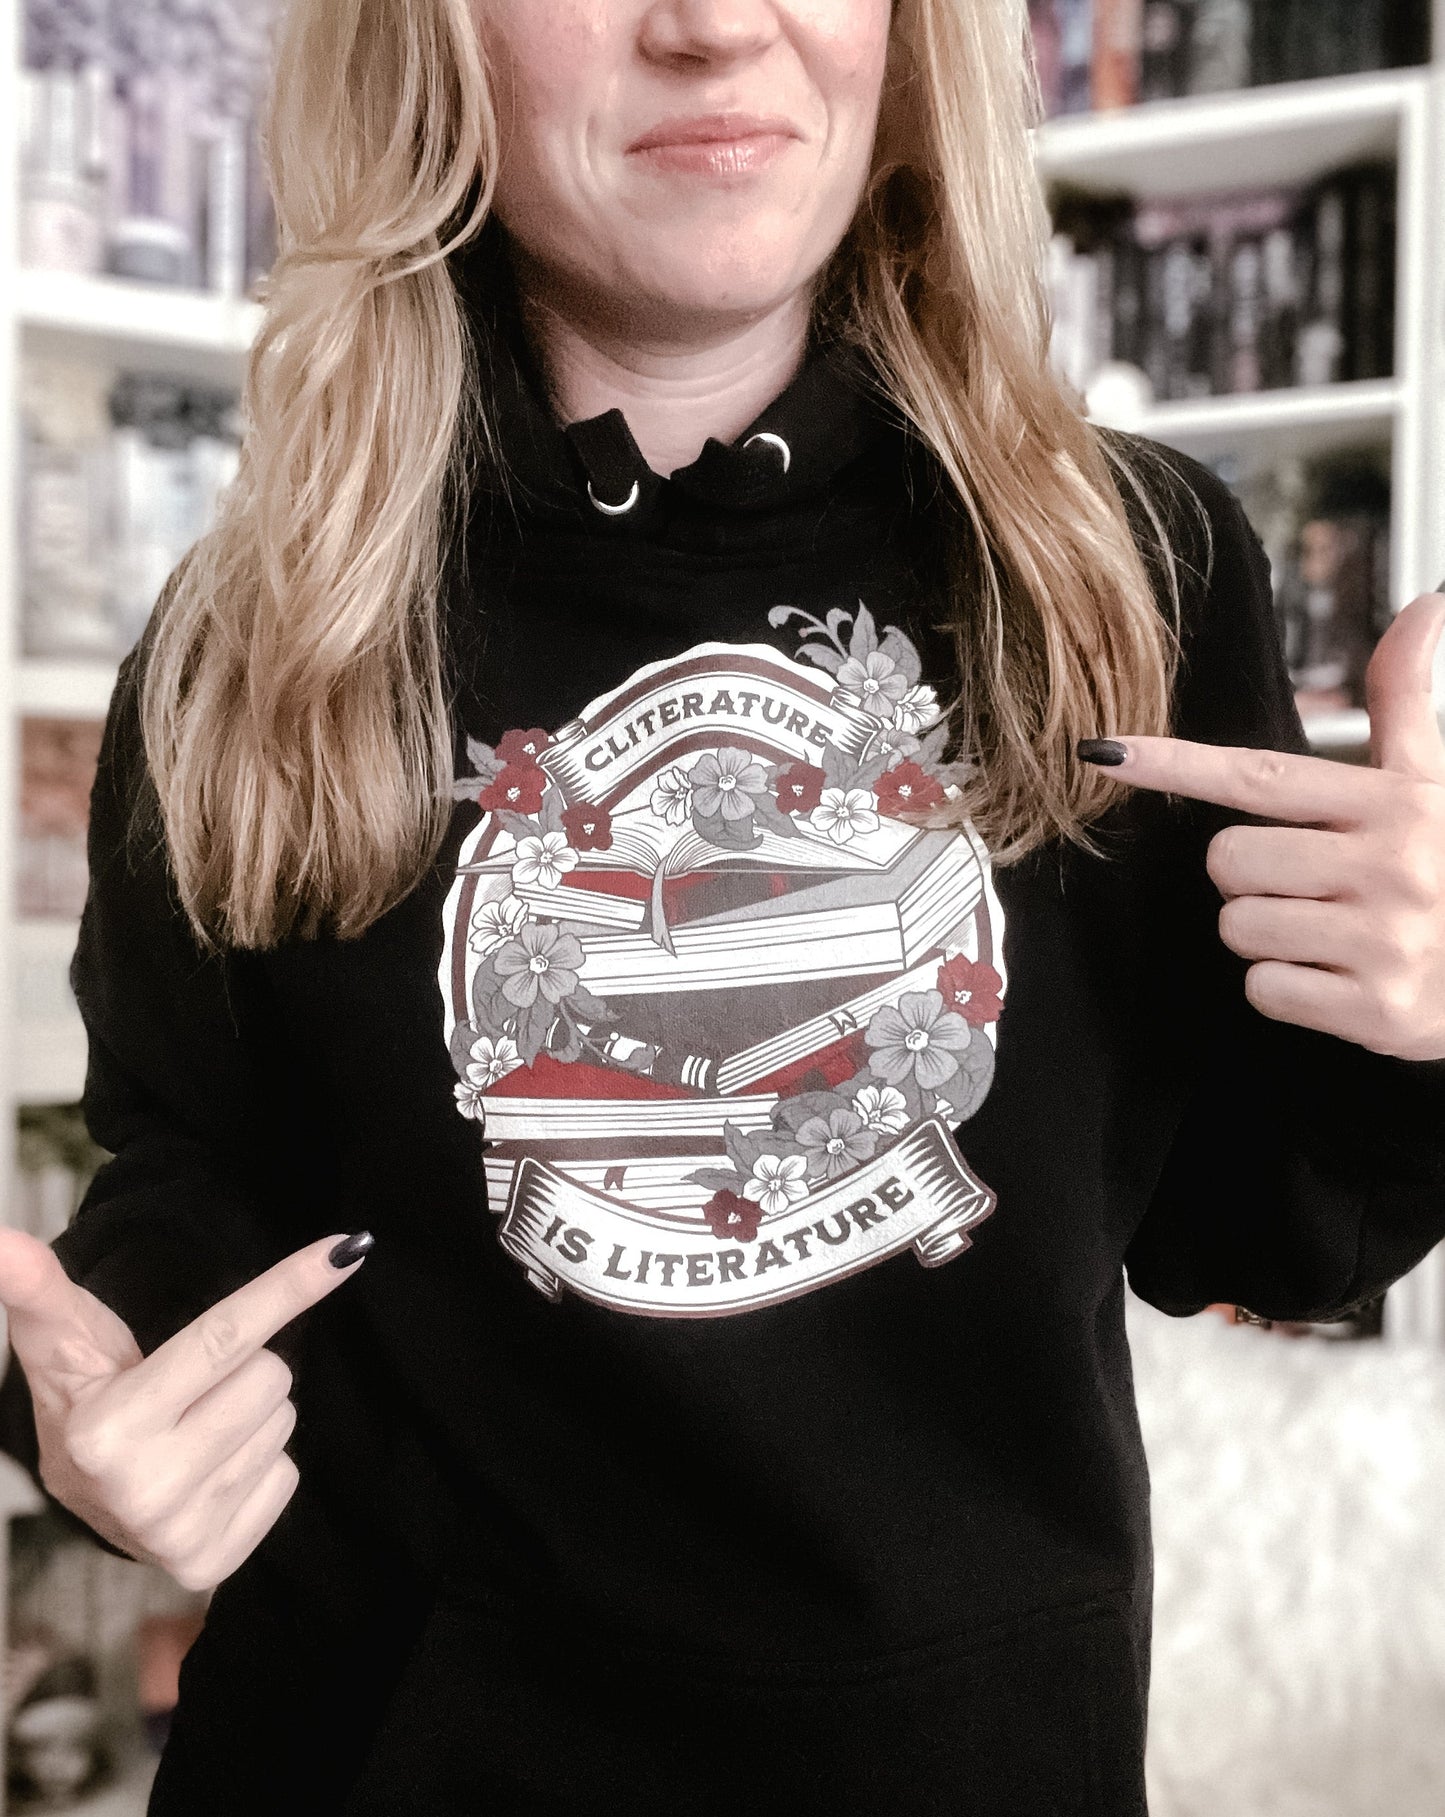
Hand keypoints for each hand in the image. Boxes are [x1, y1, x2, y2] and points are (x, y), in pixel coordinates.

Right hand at [0, 1230, 371, 1590]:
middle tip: (188, 1388)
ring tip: (192, 1427)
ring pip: (282, 1422)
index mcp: (105, 1431)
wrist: (85, 1499)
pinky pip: (288, 1475)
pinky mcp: (213, 1564)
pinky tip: (208, 1470)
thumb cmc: (84, 1395)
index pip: (225, 1338)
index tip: (346, 1249)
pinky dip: (256, 1463)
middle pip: (269, 1376)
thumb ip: (36, 1290)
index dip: (287, 1286)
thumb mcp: (60, 1342)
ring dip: (249, 1412)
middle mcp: (144, 1490)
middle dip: (240, 1368)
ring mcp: (180, 1536)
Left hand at [1081, 592, 1444, 1062]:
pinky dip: (1288, 988)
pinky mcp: (1375, 1009)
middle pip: (1228, 860)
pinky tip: (1338, 975)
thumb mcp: (1432, 785)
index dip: (1177, 763)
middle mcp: (1390, 867)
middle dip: (1253, 875)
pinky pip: (1264, 989)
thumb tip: (1428, 604)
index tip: (1108, 752)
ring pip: (1238, 926)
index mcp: (1395, 805)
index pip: (1261, 777)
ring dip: (1267, 934)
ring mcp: (1384, 940)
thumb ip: (1406, 700)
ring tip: (1331, 930)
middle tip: (1315, 884)